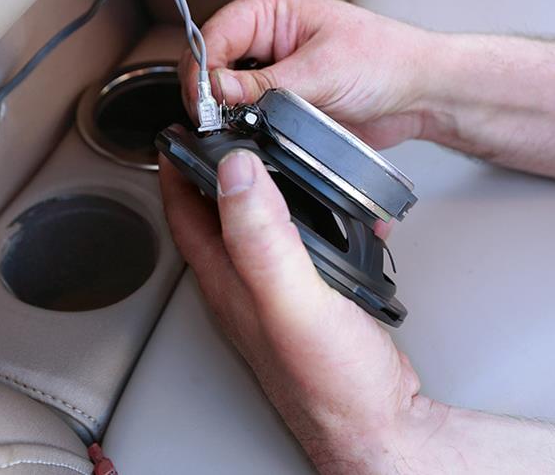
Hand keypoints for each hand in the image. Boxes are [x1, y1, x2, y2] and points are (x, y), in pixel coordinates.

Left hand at [158, 151, 441, 473]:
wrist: (378, 426)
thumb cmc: (330, 383)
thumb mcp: (289, 299)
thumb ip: (259, 234)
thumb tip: (235, 171)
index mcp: (227, 282)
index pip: (184, 213)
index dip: (176, 167)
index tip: (180, 128)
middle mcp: (244, 288)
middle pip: (215, 215)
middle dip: (218, 168)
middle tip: (231, 131)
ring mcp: (276, 296)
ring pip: (257, 228)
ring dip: (263, 189)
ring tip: (276, 156)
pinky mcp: (310, 302)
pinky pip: (296, 246)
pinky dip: (307, 219)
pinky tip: (331, 212)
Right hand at [179, 0, 436, 148]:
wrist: (420, 94)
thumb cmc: (386, 59)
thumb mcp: (323, 70)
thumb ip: (265, 85)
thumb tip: (217, 91)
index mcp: (269, 12)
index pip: (212, 37)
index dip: (202, 71)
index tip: (205, 103)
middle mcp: (265, 41)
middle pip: (211, 68)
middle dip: (212, 97)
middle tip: (221, 121)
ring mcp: (271, 76)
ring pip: (225, 98)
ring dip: (231, 116)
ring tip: (244, 128)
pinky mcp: (280, 106)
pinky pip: (248, 120)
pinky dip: (247, 131)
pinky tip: (256, 137)